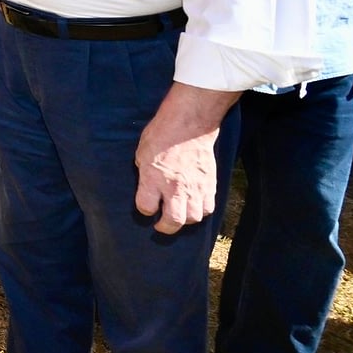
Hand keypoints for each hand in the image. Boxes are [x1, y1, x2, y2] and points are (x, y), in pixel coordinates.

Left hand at [134, 104, 224, 234]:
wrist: (190, 125)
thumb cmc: (162, 134)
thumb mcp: (142, 153)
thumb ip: (144, 174)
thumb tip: (147, 189)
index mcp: (153, 178)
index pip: (146, 207)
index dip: (144, 210)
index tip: (145, 206)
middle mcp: (175, 186)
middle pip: (174, 221)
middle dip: (166, 227)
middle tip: (161, 225)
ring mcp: (195, 187)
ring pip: (193, 218)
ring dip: (185, 220)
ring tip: (178, 214)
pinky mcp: (210, 184)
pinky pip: (208, 208)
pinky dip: (200, 211)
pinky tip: (193, 206)